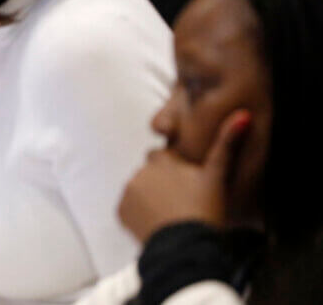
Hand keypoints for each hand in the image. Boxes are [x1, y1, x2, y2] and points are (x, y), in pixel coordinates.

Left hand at [119, 110, 250, 240]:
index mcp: (162, 160)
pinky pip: (127, 208)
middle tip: (179, 202)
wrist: (185, 246)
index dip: (173, 167)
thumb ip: (226, 144)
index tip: (184, 182)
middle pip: (149, 173)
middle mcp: (141, 171)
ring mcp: (128, 192)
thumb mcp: (217, 177)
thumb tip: (243, 115)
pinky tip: (156, 222)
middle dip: (159, 182)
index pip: (161, 155)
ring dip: (148, 196)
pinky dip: (137, 213)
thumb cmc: (204, 211)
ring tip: (169, 213)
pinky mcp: (120, 211)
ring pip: (137, 189)